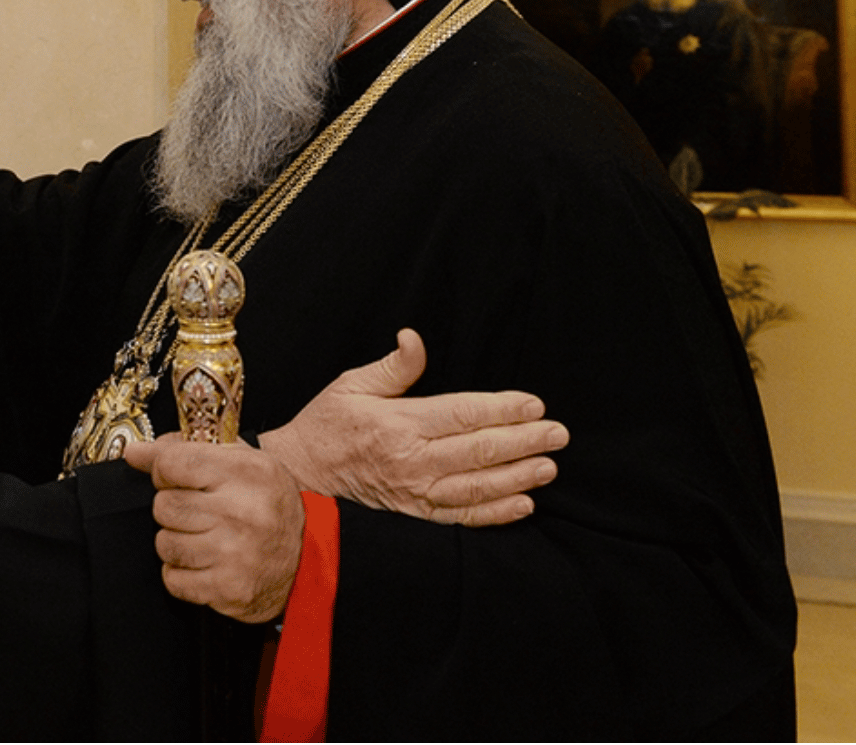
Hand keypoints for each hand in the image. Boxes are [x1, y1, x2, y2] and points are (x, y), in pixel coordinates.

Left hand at [124, 437, 302, 623]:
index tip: (172, 477)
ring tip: (201, 536)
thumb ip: (186, 449)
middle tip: (194, 510)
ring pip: (165, 543)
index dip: (163, 470)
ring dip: (175, 540)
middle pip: (164, 505)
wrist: (310, 558)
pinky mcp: (228, 590)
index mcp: (247, 473)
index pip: (173, 463)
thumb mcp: (240, 462)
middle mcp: (242, 513)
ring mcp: (235, 554)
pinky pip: (173, 579)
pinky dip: (181, 572)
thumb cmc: (269, 505)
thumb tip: (136, 453)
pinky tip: (204, 562)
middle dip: (172, 507)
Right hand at [257, 329, 567, 526]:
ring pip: (477, 486)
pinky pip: (461, 517)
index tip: (534, 404)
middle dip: (524, 441)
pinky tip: (522, 505)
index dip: (503, 409)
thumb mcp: (350, 385)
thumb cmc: (325, 426)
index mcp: (398, 423)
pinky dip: (495, 513)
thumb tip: (414, 338)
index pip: (463, 413)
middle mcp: (410, 460)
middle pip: (478, 450)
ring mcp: (414, 492)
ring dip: (518, 477)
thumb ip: (393, 367)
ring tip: (549, 467)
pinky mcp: (414, 515)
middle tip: (558, 434)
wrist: (298, 477)